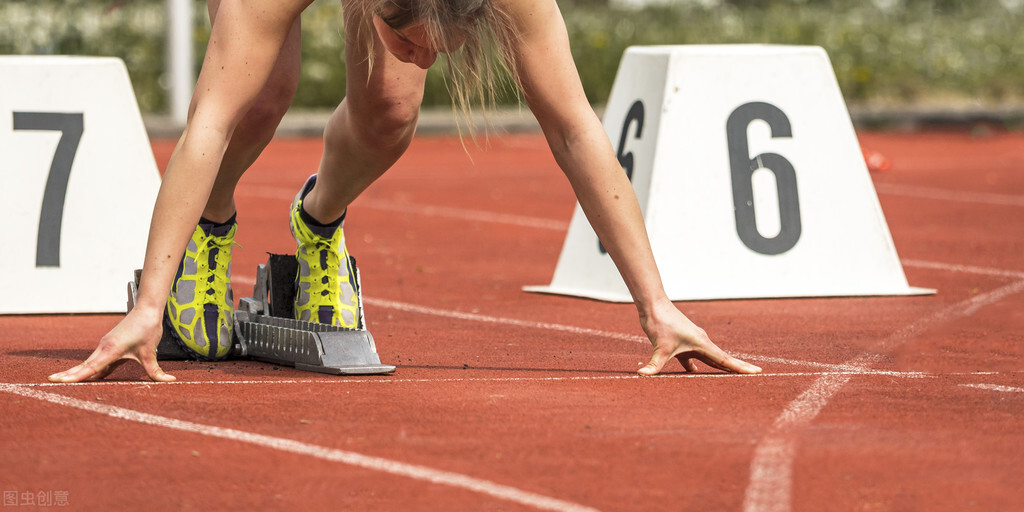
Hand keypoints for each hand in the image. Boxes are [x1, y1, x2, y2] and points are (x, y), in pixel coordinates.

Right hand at [47, 304, 174, 382]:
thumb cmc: (147, 328)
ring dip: (77, 371)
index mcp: (111, 350)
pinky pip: (97, 360)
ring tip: (62, 381)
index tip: (59, 380)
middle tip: (51, 382)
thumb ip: (156, 371)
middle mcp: (104, 348)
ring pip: (89, 363)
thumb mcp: (151, 352)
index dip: (75, 376)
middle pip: (84, 366)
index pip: (90, 368)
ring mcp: (105, 346)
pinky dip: (89, 369)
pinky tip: (86, 377)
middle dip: (68, 374)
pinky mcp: (109, 346)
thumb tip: (169, 382)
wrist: (147, 310)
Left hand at [637, 299, 760, 375]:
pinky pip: (693, 359)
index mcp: (702, 344)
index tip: (757, 371)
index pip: (725, 360)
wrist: (653, 305)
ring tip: (730, 378)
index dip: (741, 367)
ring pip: (709, 359)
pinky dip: (695, 367)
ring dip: (719, 368)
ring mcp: (693, 343)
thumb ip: (654, 364)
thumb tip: (642, 374)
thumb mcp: (659, 347)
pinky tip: (694, 375)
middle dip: (737, 368)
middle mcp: (701, 343)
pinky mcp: (682, 343)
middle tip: (754, 375)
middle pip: (723, 360)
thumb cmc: (660, 322)